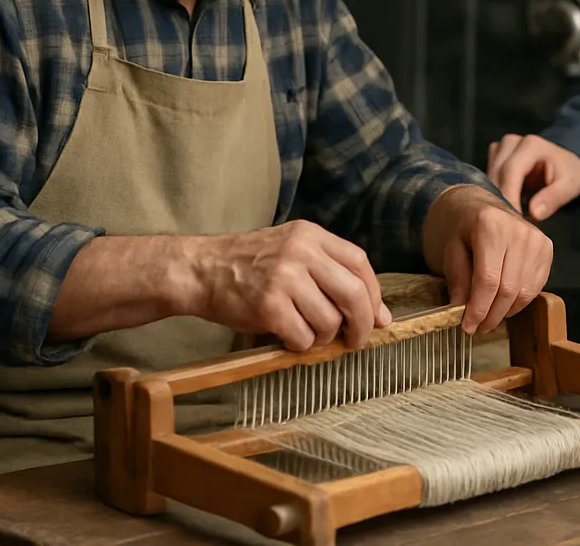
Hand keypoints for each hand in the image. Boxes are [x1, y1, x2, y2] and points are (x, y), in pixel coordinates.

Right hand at [187, 220, 391, 352]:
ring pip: (329, 320)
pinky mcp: (268, 305)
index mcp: (311, 235)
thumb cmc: (251, 264)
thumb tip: (376, 312)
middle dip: (362, 323)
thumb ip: (330, 270)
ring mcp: (284, 278)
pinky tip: (289, 338)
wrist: (202, 269)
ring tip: (310, 335)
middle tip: (357, 340)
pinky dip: (301, 345)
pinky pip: (302, 336)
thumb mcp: (292, 248)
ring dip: (324, 337)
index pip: (359, 263)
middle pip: (353, 292)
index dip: (373, 293)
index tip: (377, 317)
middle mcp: (301, 252)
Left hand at [421, 184, 553, 334]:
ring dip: (505, 312)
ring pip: (524, 291)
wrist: (481, 207)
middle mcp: (519, 230)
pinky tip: (503, 305)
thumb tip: (460, 310)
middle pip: (508, 288)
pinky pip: (535, 286)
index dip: (478, 309)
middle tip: (476, 328)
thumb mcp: (450, 249)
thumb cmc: (462, 228)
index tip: (467, 327)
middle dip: (491, 315)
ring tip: (488, 318)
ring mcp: (537, 238)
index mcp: (490, 225)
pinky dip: (519, 302)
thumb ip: (457, 279)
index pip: (488, 279)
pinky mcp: (546, 248)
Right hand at [487, 134, 579, 219]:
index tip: (511, 222)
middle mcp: (511, 142)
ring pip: (488, 175)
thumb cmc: (568, 174)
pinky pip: (486, 176)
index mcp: (531, 145)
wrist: (564, 164)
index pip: (511, 172)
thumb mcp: (570, 186)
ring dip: (494, 197)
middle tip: (506, 226)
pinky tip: (500, 208)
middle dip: (500, 200)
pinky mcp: (494, 156)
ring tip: (505, 219)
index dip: (509, 197)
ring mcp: (500, 147)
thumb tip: (534, 213)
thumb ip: (553, 198)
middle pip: (496, 174)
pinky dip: (491, 192)